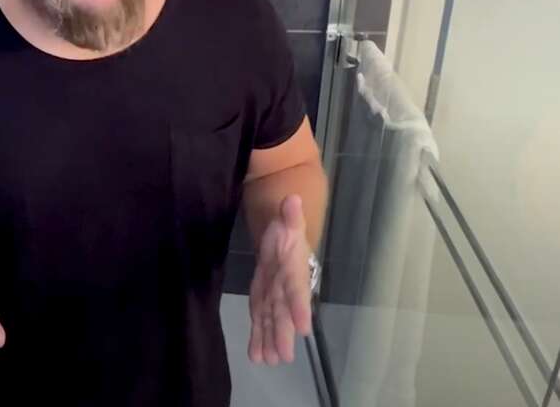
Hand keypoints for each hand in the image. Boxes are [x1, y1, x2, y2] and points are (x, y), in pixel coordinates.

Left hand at [248, 194, 312, 364]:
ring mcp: (274, 296)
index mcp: (294, 269)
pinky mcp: (262, 299)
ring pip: (271, 321)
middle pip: (285, 312)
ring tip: (267, 362)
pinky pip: (260, 320)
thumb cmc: (287, 229)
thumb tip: (293, 199)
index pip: (298, 289)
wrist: (282, 237)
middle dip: (284, 334)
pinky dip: (258, 337)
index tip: (303, 328)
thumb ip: (290, 213)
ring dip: (269, 341)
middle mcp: (286, 288)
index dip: (300, 307)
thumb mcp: (288, 219)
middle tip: (283, 357)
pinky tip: (256, 356)